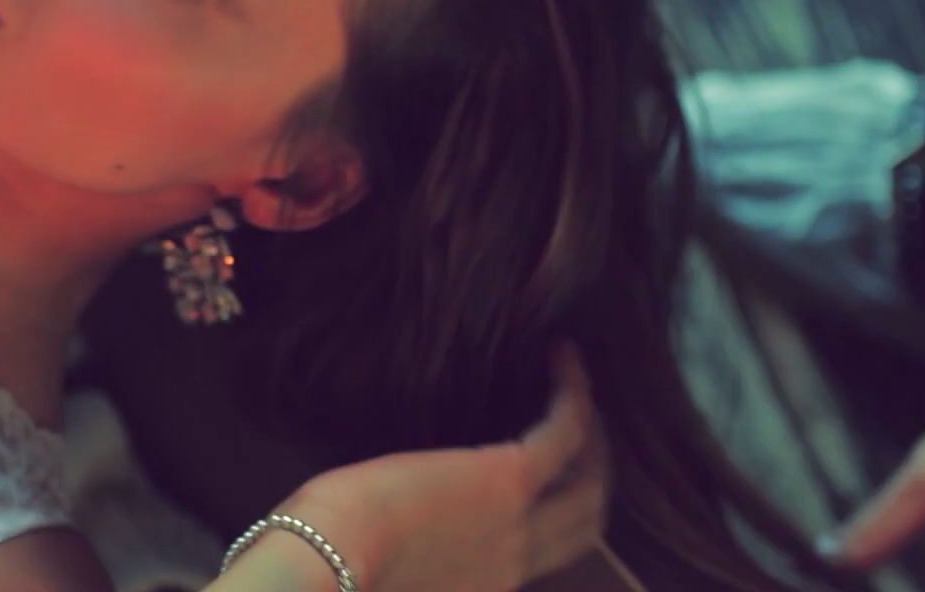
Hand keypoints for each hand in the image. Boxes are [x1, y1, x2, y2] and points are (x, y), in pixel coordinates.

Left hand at [271, 344, 609, 591]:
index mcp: (479, 583)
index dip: (548, 517)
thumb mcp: (387, 559)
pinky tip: (562, 355)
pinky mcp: (510, 478)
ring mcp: (518, 524)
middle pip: (584, 525)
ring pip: (590, 484)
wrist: (329, 562)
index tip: (538, 478)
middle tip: (585, 431)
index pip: (537, 555)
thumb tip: (400, 513)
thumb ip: (412, 542)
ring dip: (595, 436)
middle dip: (593, 480)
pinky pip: (565, 429)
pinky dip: (572, 392)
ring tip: (579, 389)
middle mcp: (512, 565)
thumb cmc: (332, 555)